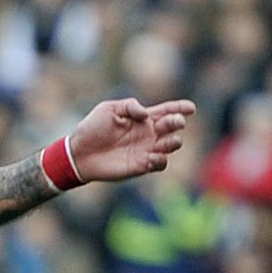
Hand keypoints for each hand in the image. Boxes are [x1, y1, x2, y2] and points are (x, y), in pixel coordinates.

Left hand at [67, 97, 195, 182]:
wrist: (80, 152)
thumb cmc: (93, 127)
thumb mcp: (110, 109)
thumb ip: (130, 107)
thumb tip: (147, 115)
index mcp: (142, 118)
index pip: (166, 111)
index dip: (180, 108)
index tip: (191, 108)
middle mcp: (148, 133)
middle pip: (172, 127)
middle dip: (177, 123)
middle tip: (175, 123)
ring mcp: (146, 150)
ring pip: (170, 146)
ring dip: (174, 142)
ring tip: (171, 140)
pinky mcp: (141, 165)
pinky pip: (160, 164)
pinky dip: (161, 160)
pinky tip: (153, 156)